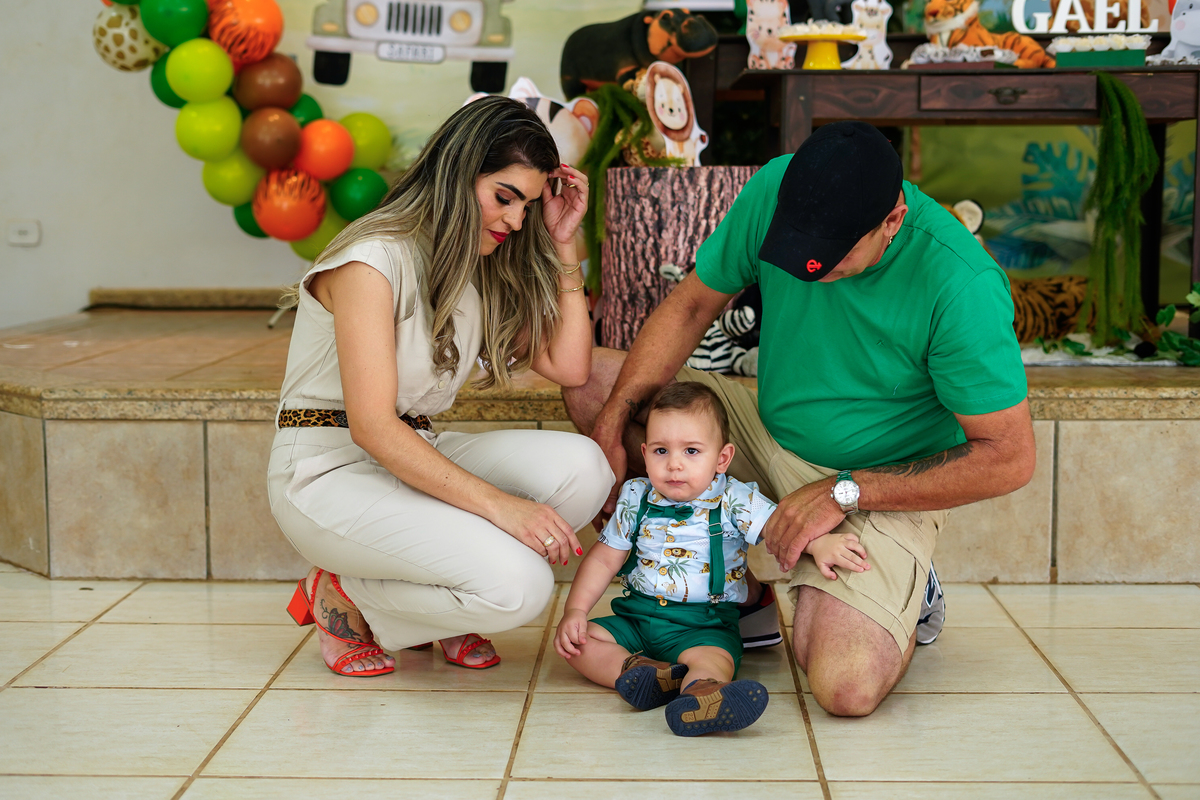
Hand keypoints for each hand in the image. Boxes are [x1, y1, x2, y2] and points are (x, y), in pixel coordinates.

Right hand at [488, 494, 581, 565]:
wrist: (499, 504)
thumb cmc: (517, 508)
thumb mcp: (538, 509)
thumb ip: (549, 519)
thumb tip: (558, 535)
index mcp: (549, 512)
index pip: (568, 530)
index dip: (575, 543)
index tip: (577, 551)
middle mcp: (544, 519)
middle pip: (562, 540)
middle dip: (565, 554)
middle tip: (564, 560)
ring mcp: (534, 527)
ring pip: (553, 547)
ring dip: (555, 556)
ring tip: (553, 560)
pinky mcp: (524, 535)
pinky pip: (539, 549)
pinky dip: (543, 554)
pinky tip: (542, 555)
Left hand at [541, 164, 588, 245]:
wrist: (555, 235)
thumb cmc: (551, 219)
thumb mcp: (546, 200)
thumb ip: (546, 188)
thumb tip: (543, 174)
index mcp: (567, 191)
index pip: (566, 175)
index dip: (559, 171)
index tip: (548, 170)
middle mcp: (575, 193)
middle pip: (575, 175)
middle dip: (566, 169)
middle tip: (556, 166)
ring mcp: (580, 198)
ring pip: (582, 179)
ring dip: (573, 172)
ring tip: (563, 169)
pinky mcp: (583, 204)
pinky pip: (584, 190)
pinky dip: (578, 182)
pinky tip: (569, 179)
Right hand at [554, 608, 589, 657]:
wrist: (573, 611)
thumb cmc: (579, 617)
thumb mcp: (583, 623)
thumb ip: (583, 633)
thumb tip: (583, 642)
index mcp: (568, 626)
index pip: (573, 638)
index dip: (579, 642)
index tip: (584, 643)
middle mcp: (561, 629)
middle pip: (564, 643)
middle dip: (571, 650)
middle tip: (578, 653)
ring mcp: (558, 632)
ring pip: (556, 644)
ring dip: (561, 652)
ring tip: (568, 657)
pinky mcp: (557, 634)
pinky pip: (556, 643)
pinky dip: (558, 649)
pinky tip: (564, 654)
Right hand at [589, 407, 628, 527]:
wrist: (607, 430)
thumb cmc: (612, 450)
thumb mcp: (615, 474)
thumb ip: (611, 493)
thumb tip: (608, 511)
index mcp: (596, 483)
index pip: (595, 508)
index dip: (597, 520)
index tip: (599, 529)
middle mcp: (592, 480)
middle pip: (594, 502)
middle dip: (598, 514)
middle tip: (602, 525)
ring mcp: (592, 473)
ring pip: (595, 493)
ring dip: (600, 502)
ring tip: (604, 513)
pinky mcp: (595, 466)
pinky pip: (596, 483)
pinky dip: (599, 490)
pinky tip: (602, 493)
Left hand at [761, 478, 846, 572]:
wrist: (838, 493)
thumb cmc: (823, 494)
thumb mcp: (801, 496)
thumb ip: (792, 507)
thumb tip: (788, 516)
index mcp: (784, 505)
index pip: (771, 526)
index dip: (770, 540)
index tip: (771, 548)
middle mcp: (787, 513)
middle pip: (776, 537)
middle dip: (775, 551)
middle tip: (776, 559)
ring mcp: (796, 521)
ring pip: (784, 544)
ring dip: (782, 558)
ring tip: (783, 566)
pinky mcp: (807, 530)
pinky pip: (794, 548)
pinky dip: (790, 558)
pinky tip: (789, 565)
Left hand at [805, 532, 869, 580]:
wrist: (816, 541)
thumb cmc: (820, 555)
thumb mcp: (821, 566)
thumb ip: (827, 573)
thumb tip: (835, 577)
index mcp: (834, 557)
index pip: (847, 563)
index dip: (855, 567)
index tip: (862, 570)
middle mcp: (838, 548)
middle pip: (852, 556)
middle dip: (861, 562)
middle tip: (868, 566)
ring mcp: (841, 541)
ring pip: (854, 545)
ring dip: (861, 550)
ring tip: (865, 556)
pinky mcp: (842, 535)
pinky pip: (851, 536)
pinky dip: (856, 540)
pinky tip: (859, 546)